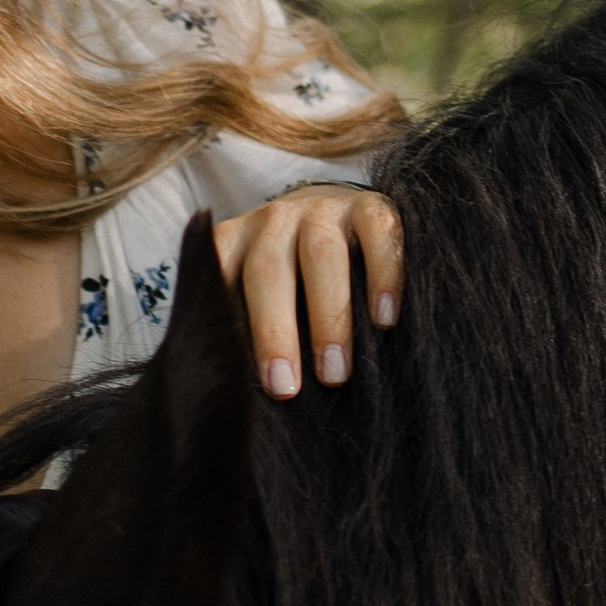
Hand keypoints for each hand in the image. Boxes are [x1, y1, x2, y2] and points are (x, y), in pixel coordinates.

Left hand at [211, 186, 403, 398]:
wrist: (338, 214)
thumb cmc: (292, 282)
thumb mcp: (257, 298)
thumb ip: (244, 328)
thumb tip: (241, 401)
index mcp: (235, 242)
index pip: (220, 280)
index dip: (229, 331)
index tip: (242, 382)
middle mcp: (273, 220)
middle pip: (268, 270)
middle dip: (275, 332)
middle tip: (285, 389)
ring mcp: (322, 208)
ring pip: (321, 254)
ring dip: (329, 317)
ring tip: (335, 373)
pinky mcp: (369, 204)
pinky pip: (377, 234)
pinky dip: (382, 277)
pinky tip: (384, 320)